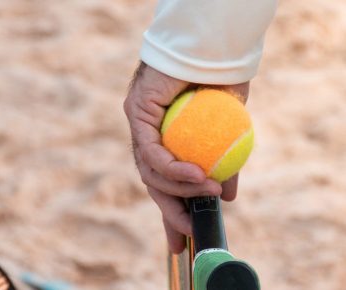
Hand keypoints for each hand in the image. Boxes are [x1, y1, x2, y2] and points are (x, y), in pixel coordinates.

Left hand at [124, 62, 248, 252]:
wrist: (211, 48)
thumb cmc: (220, 83)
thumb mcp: (228, 131)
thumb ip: (223, 162)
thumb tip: (227, 195)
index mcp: (166, 141)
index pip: (163, 182)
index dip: (171, 210)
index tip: (183, 237)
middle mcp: (148, 135)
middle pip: (151, 182)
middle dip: (168, 211)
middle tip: (188, 231)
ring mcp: (139, 124)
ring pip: (149, 171)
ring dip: (179, 188)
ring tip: (208, 191)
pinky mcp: (136, 112)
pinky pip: (151, 150)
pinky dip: (173, 167)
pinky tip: (196, 175)